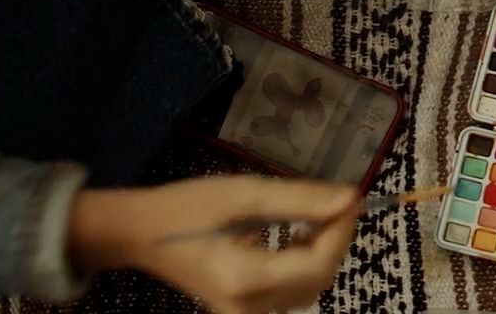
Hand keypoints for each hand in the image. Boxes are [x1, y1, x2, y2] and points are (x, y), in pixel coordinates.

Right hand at [68, 175, 357, 313]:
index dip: (341, 230)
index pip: (317, 263)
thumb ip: (300, 198)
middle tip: (339, 202)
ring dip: (324, 253)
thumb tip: (348, 198)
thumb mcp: (245, 193)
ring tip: (321, 217)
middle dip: (336, 240)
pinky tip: (301, 236)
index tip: (352, 195)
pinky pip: (290, 294)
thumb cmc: (189, 206)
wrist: (142, 234)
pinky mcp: (242, 310)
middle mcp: (247, 309)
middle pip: (317, 281)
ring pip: (308, 291)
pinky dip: (306, 265)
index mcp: (245, 280)